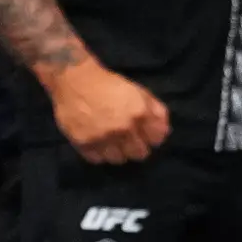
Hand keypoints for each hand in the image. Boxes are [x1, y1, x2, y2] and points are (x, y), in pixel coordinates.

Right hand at [47, 60, 170, 165]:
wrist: (76, 81)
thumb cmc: (110, 85)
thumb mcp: (140, 92)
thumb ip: (156, 111)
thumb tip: (165, 133)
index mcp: (139, 113)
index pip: (157, 140)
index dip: (152, 137)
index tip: (145, 135)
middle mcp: (123, 128)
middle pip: (139, 154)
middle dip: (137, 147)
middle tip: (129, 140)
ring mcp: (103, 138)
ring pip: (119, 160)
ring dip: (118, 152)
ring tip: (113, 142)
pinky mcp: (84, 143)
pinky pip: (97, 160)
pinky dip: (99, 154)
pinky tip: (99, 143)